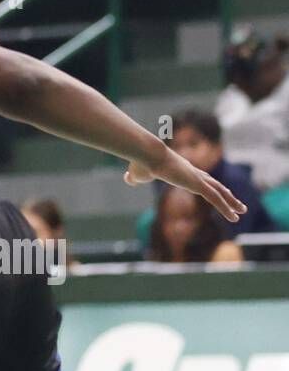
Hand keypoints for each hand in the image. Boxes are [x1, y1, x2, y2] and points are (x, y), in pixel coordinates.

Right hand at [124, 149, 245, 225]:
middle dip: (226, 194)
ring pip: (219, 192)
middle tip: (236, 203)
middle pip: (214, 184)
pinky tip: (234, 217)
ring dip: (231, 202)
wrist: (146, 152)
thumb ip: (136, 177)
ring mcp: (196, 177)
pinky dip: (226, 208)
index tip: (216, 190)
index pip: (199, 178)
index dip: (208, 185)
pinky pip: (216, 199)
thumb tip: (128, 178)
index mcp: (181, 170)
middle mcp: (192, 172)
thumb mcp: (138, 173)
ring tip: (242, 212)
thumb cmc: (141, 161)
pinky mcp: (197, 184)